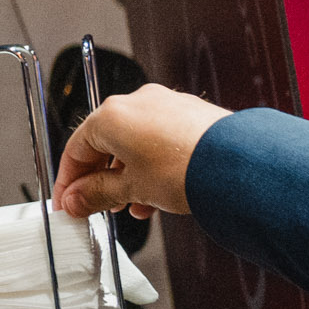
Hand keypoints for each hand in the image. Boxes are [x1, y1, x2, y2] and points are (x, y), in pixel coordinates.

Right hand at [53, 85, 231, 220]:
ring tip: (132, 204)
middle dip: (99, 179)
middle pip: (104, 144)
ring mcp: (166, 106)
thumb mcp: (132, 188)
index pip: (76, 149)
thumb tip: (77, 200)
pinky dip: (151, 165)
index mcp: (112, 115)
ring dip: (127, 175)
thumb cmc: (187, 169)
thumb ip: (96, 194)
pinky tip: (158, 193)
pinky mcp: (191, 115)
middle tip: (97, 206)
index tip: (69, 202)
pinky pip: (158, 140)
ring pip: (133, 143)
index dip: (69, 181)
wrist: (239, 166)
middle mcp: (137, 102)